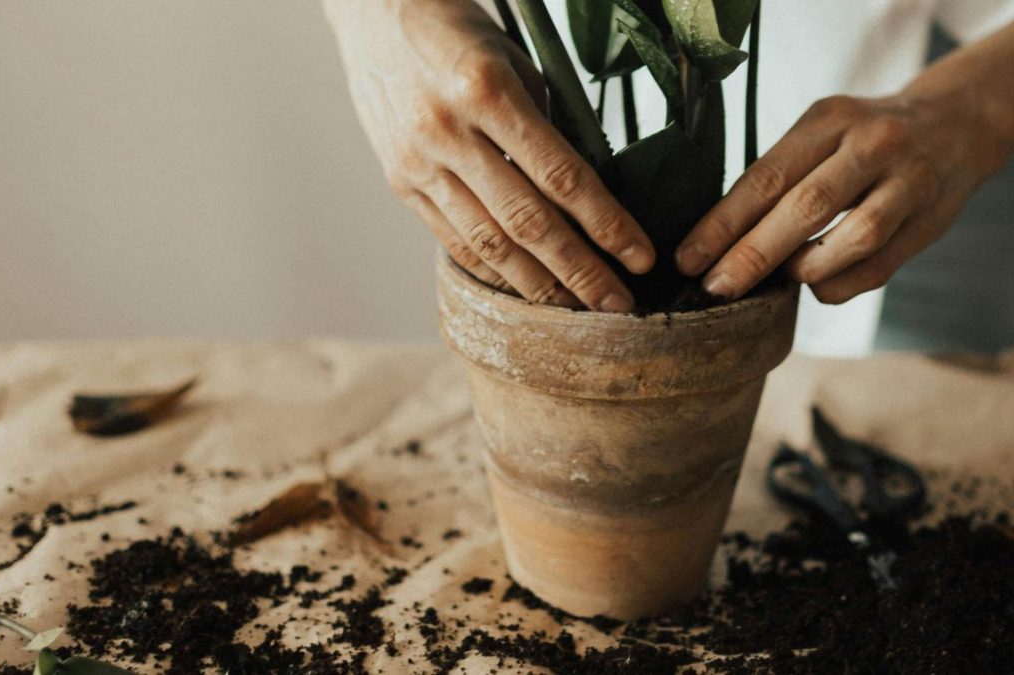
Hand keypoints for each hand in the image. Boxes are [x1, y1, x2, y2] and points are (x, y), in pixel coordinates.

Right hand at [324, 0, 653, 311]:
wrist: (372, 13)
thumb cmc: (459, 32)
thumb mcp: (514, 62)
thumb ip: (545, 127)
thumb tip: (586, 195)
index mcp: (489, 90)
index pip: (562, 176)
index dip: (607, 224)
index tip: (640, 257)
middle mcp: (449, 131)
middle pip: (528, 222)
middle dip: (580, 271)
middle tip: (618, 305)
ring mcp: (418, 162)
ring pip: (489, 243)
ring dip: (538, 285)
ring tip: (576, 310)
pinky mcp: (400, 181)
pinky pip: (454, 239)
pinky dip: (494, 270)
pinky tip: (525, 288)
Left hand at [675, 91, 1005, 303]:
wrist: (957, 124)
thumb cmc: (864, 138)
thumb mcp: (823, 132)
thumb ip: (783, 176)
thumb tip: (719, 239)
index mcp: (829, 119)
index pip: (766, 176)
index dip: (723, 223)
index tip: (688, 258)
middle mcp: (871, 144)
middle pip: (806, 206)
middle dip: (753, 254)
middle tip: (715, 287)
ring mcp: (906, 182)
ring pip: (852, 238)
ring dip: (805, 268)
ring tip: (780, 280)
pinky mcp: (929, 221)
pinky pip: (878, 266)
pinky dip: (839, 283)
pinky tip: (817, 284)